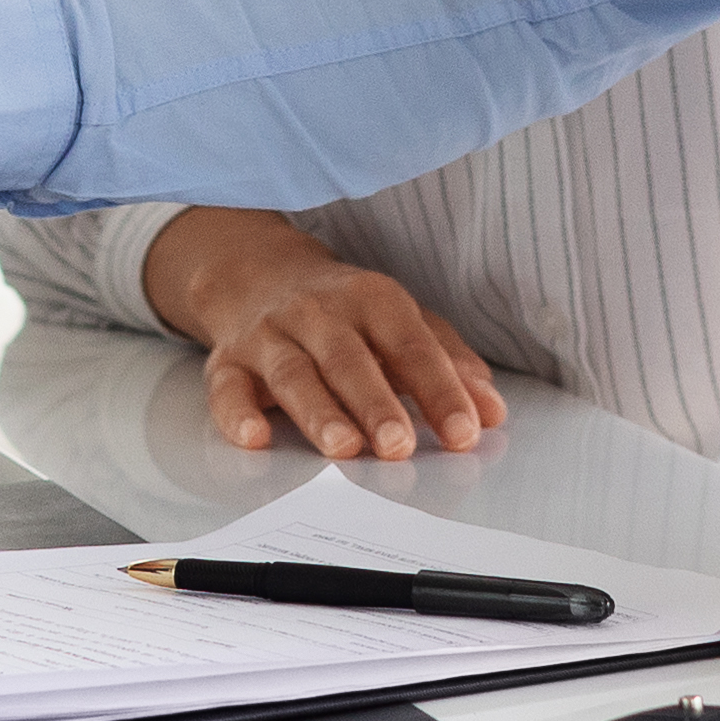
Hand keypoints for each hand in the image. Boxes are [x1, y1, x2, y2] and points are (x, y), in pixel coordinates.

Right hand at [142, 208, 507, 459]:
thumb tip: (491, 411)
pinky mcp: (229, 360)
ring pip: (293, 373)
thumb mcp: (401, 321)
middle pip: (348, 359)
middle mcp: (318, 312)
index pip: (410, 344)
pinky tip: (255, 436)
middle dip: (375, 403)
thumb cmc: (343, 311)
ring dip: (318, 411)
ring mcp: (270, 335)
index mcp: (371, 299)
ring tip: (343, 447)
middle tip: (400, 444)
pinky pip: (227, 385)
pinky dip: (236, 412)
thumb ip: (448, 363)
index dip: (438, 388)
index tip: (464, 431)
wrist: (255, 273)